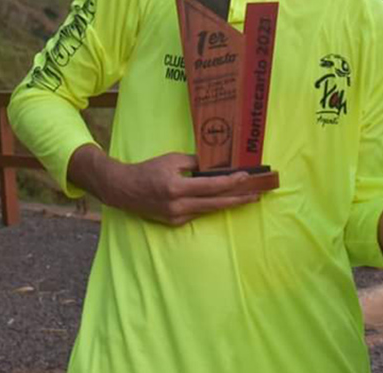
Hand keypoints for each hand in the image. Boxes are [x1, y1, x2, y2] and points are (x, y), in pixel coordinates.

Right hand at [69, 145, 261, 226]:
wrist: (123, 189)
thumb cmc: (148, 170)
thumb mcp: (172, 159)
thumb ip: (196, 163)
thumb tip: (218, 164)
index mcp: (176, 187)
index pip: (211, 186)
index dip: (231, 182)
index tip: (246, 177)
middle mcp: (177, 205)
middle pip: (215, 203)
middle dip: (239, 198)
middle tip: (258, 194)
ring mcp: (176, 216)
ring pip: (209, 210)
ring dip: (229, 203)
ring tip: (248, 198)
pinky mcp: (174, 222)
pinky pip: (198, 213)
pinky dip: (211, 206)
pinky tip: (224, 200)